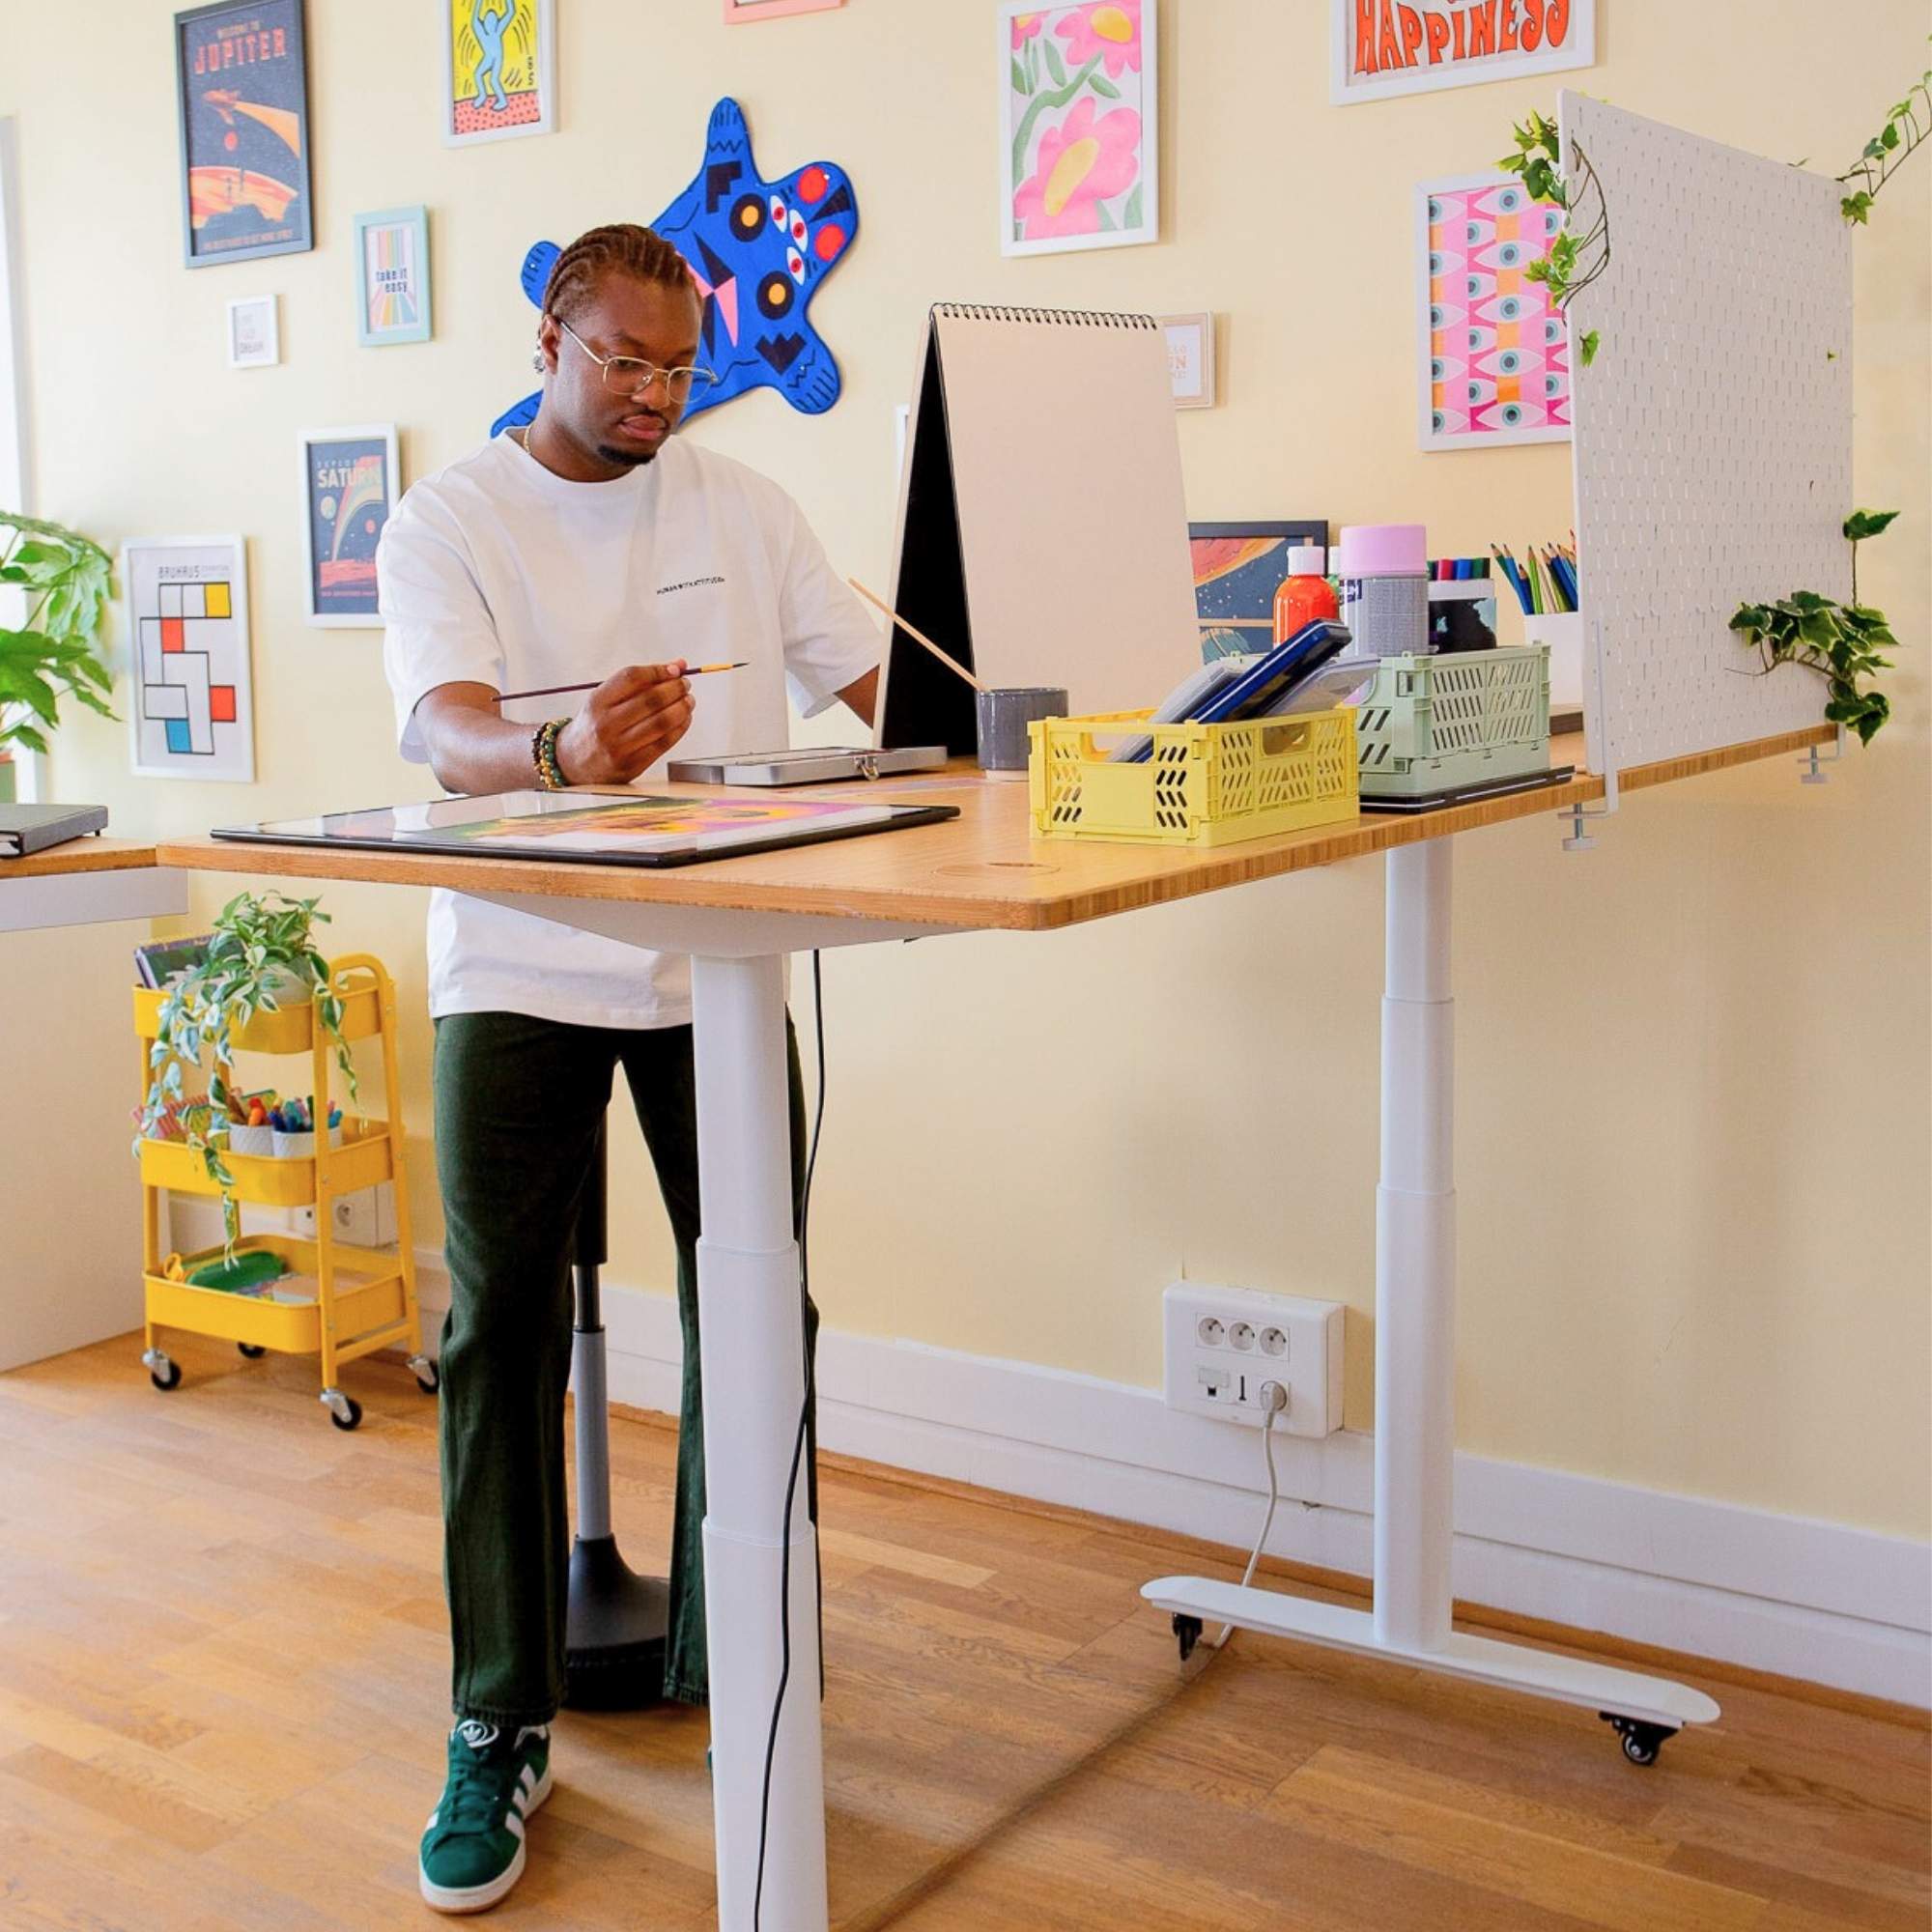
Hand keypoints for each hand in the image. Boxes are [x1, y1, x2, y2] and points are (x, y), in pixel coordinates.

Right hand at [556, 662, 694, 783]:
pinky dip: (680, 728)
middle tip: (685, 684)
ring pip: (661, 723)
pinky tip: (684, 719)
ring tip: (689, 700)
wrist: (574, 762)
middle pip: (650, 700)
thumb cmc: (595, 725)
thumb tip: (677, 665)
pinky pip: (664, 743)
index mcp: (597, 702)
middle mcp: (606, 724)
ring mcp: (619, 747)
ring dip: (682, 708)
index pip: (632, 678)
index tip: (674, 670)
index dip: (658, 671)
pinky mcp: (632, 765)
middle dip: (675, 689)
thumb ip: (639, 682)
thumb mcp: (605, 699)